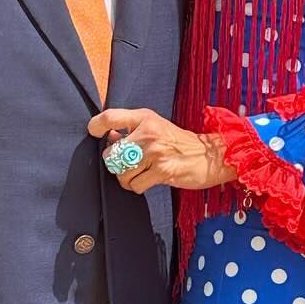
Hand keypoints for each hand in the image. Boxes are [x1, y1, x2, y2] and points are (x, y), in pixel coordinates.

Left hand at [90, 107, 234, 195]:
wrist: (209, 155)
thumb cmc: (178, 142)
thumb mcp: (155, 126)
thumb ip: (131, 129)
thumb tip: (109, 137)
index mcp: (145, 117)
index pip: (110, 117)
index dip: (96, 126)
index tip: (95, 132)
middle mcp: (148, 132)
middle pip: (112, 153)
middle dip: (115, 163)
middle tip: (127, 163)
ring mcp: (155, 152)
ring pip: (121, 173)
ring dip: (126, 178)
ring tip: (139, 173)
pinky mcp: (162, 171)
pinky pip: (134, 185)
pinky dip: (137, 186)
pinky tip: (148, 180)